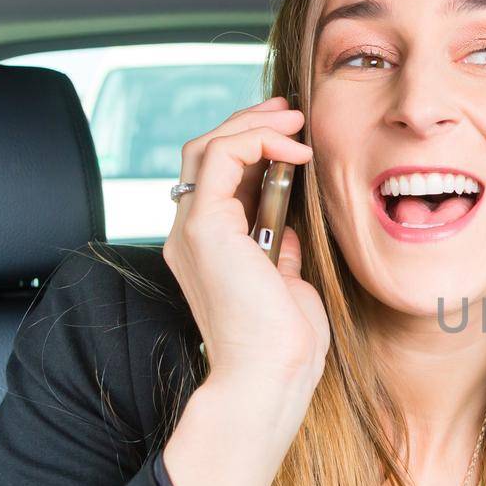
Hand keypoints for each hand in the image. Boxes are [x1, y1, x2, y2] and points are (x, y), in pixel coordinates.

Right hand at [161, 97, 327, 393]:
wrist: (271, 374)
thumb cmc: (284, 343)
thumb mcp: (286, 284)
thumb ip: (278, 251)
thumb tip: (285, 226)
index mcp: (208, 248)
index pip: (217, 177)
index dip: (252, 146)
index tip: (292, 136)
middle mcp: (190, 234)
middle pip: (205, 153)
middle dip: (249, 123)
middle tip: (290, 112)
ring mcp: (192, 229)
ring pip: (207, 147)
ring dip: (253, 124)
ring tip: (295, 120)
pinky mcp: (205, 226)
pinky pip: (222, 158)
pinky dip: (258, 142)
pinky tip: (293, 150)